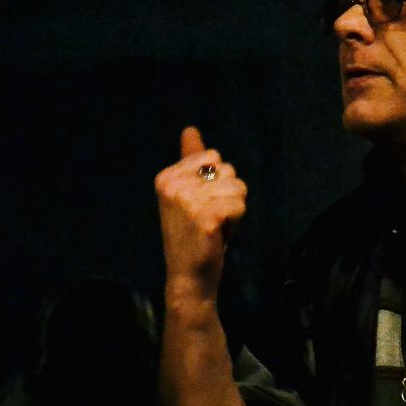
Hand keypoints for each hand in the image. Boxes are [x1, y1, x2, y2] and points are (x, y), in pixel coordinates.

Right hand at [154, 126, 247, 299]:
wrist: (188, 276)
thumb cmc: (193, 234)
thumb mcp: (189, 193)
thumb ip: (191, 161)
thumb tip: (190, 129)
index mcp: (166, 176)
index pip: (213, 157)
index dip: (215, 182)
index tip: (200, 205)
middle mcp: (173, 185)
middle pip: (228, 170)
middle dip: (226, 195)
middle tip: (207, 218)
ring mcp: (188, 201)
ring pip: (237, 187)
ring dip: (233, 209)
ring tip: (214, 226)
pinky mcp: (205, 217)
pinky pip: (239, 205)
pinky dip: (236, 221)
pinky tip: (219, 234)